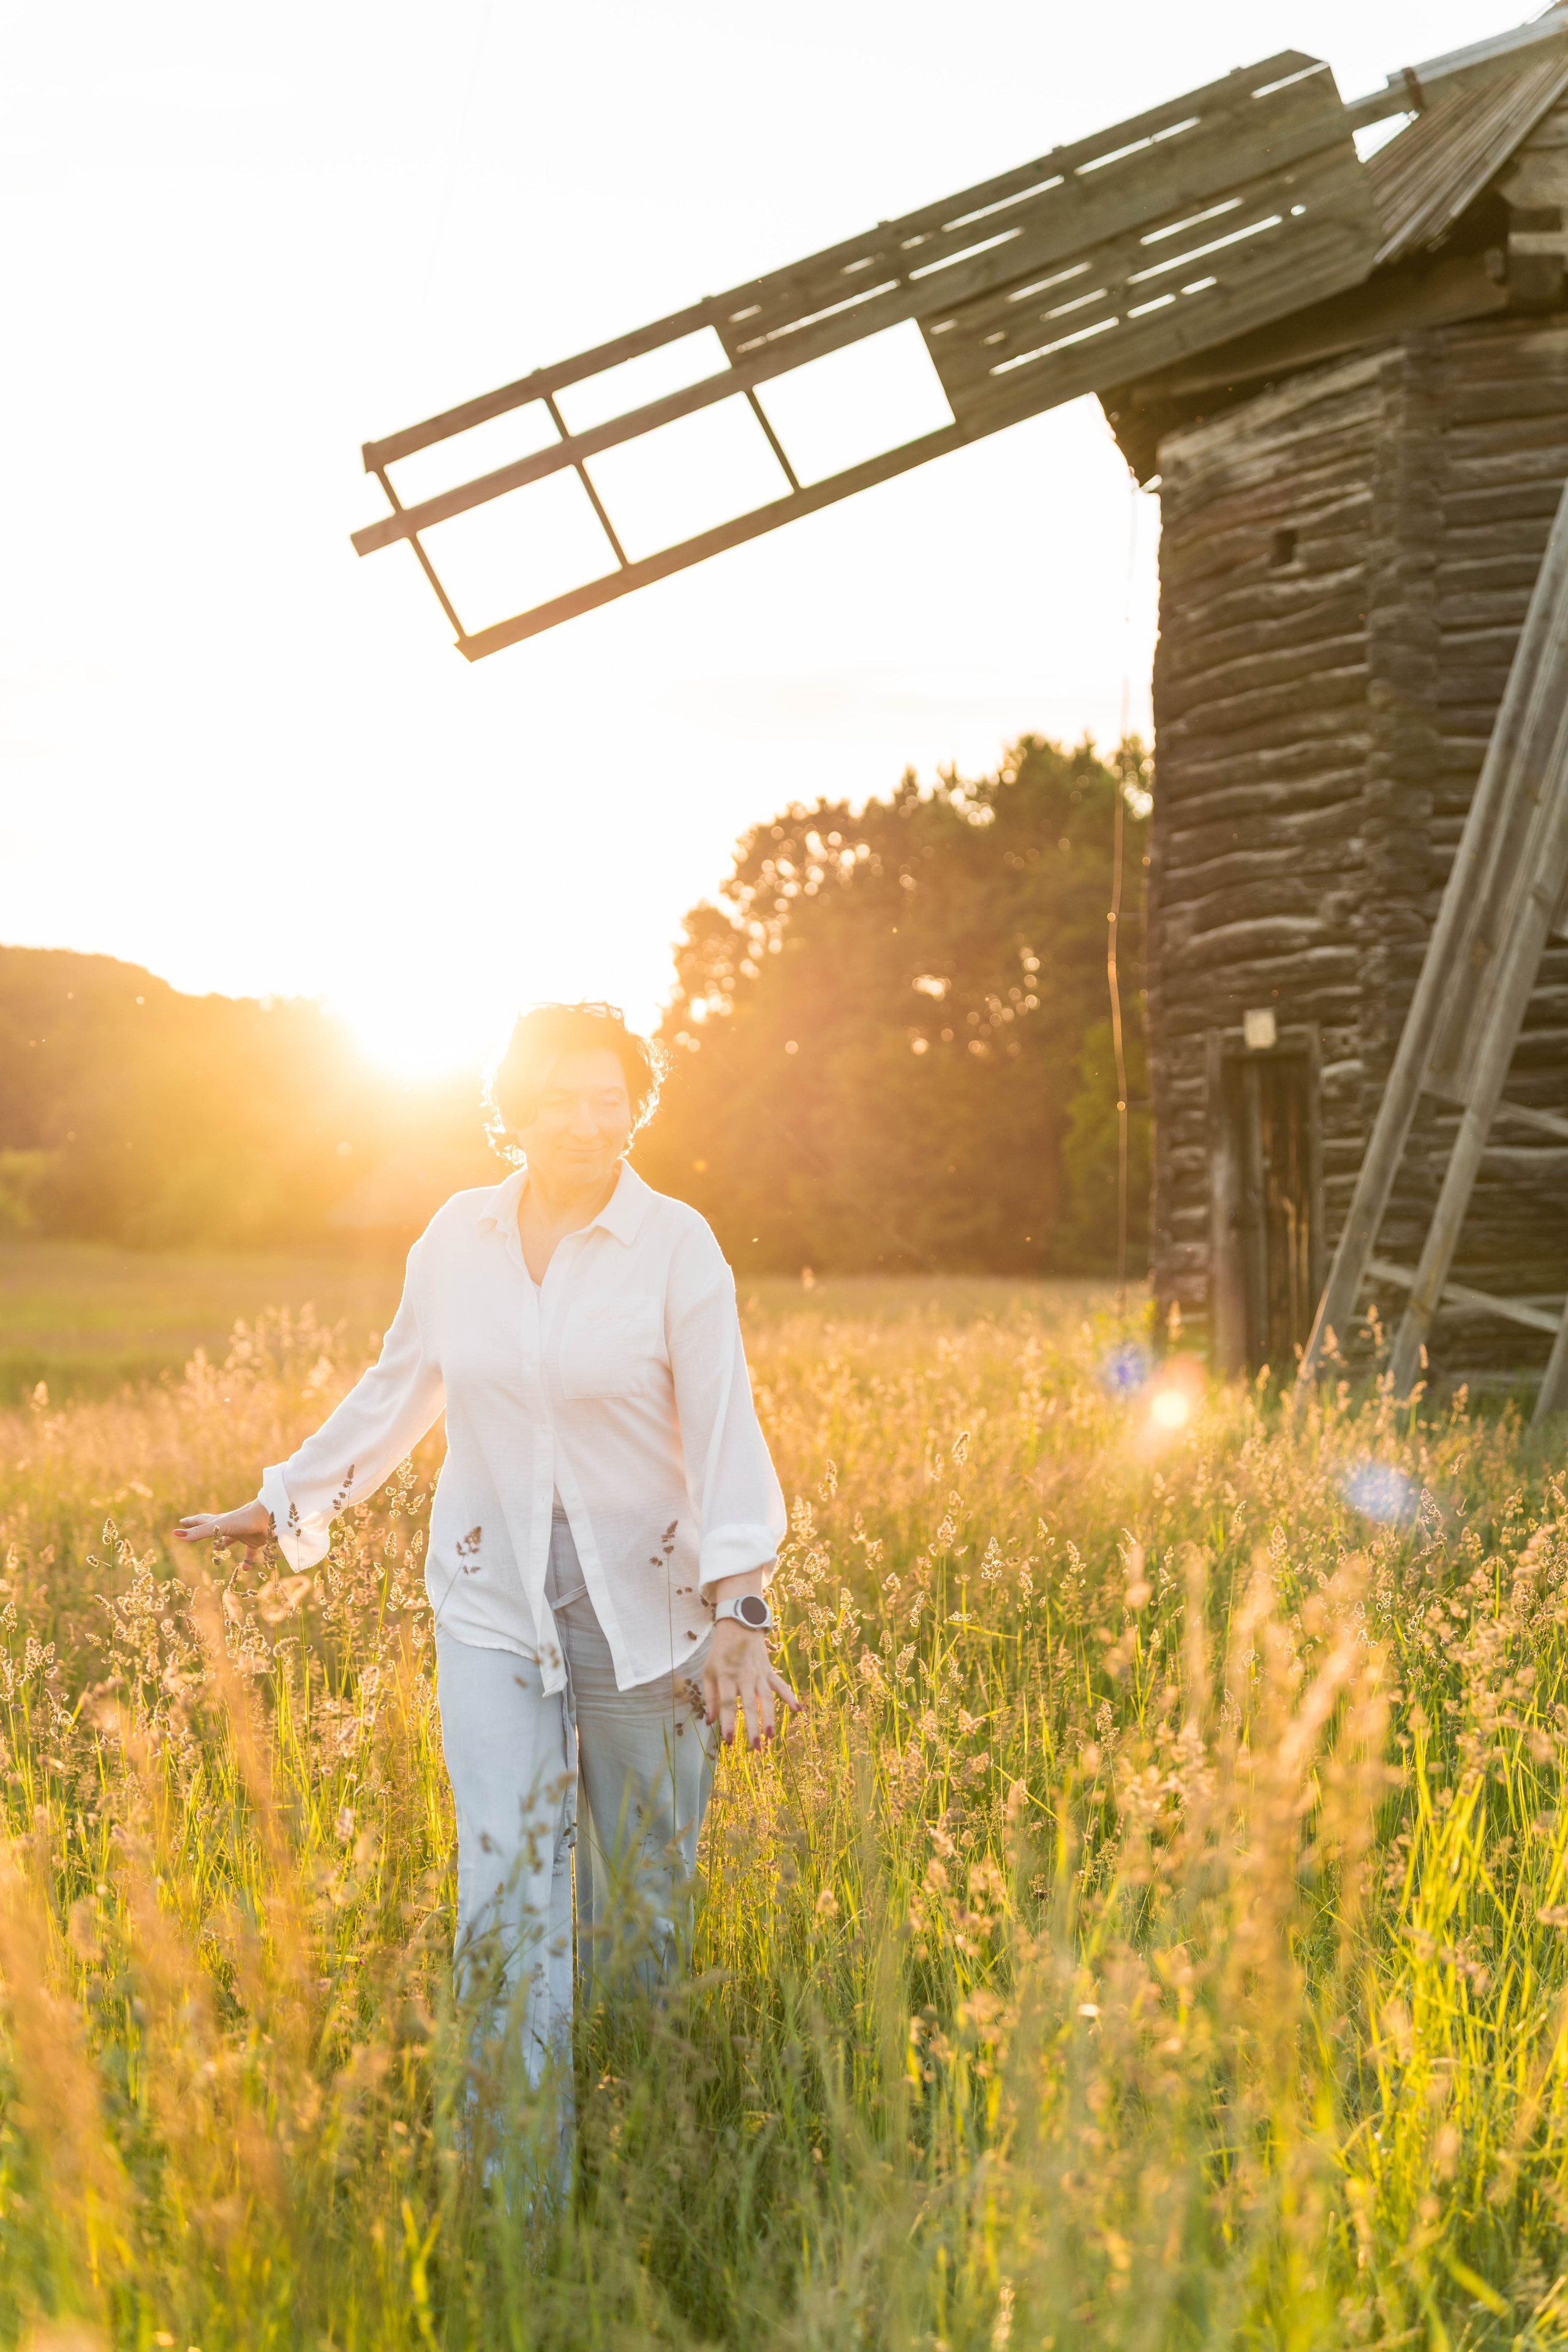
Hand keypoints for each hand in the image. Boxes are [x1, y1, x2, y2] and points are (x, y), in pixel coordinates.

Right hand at [174, 1500, 270, 1557]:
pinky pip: (250, 1553)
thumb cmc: (243, 1519)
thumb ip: (199, 1532)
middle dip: (202, 1530)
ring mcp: (243, 1533)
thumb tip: (176, 1535)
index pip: (202, 1521)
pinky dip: (247, 1561)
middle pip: (213, 1528)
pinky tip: (245, 1569)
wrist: (271, 1515)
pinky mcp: (255, 1540)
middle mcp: (230, 1526)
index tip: (181, 1523)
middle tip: (193, 1531)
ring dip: (224, 1544)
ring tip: (217, 1550)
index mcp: (220, 1522)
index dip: (191, 1522)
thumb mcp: (218, 1527)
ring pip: (231, 1540)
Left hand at [702, 1620, 802, 1749]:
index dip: (727, 1723)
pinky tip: (798, 1710)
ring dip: (770, 1717)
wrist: (739, 1625)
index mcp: (725, 1676)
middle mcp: (743, 1676)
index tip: (729, 1742)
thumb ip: (710, 1697)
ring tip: (771, 1736)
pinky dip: (790, 1696)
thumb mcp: (708, 1671)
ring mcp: (758, 1673)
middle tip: (755, 1747)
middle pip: (748, 1705)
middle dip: (752, 1727)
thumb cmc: (720, 1652)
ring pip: (766, 1698)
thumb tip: (710, 1721)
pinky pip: (780, 1685)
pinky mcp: (769, 1671)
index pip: (727, 1704)